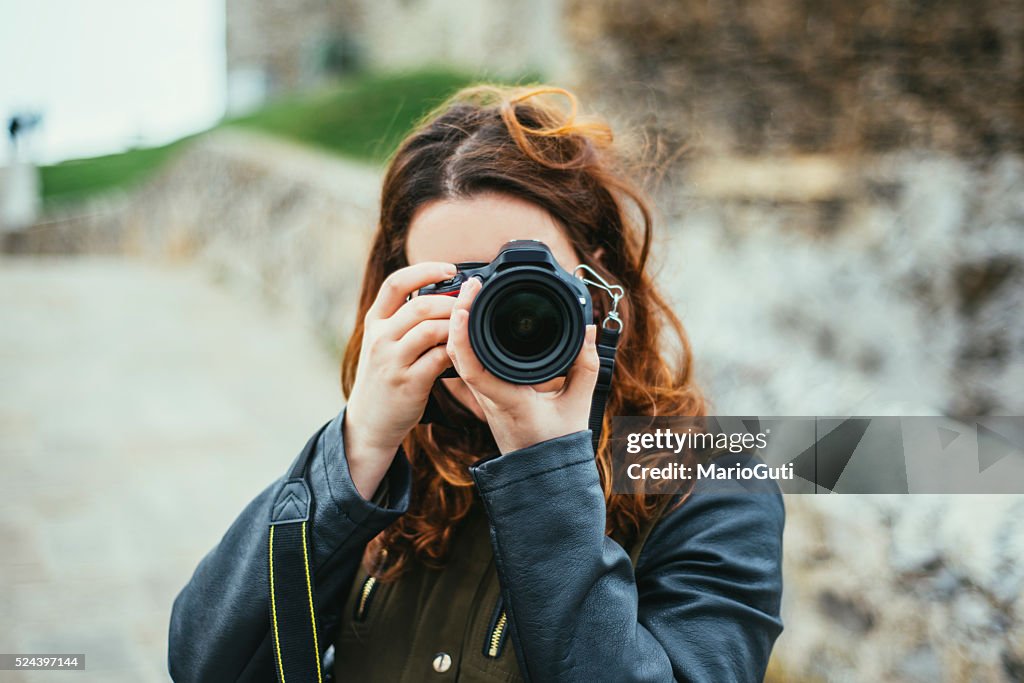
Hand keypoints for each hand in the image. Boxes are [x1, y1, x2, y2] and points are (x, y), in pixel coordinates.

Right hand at [345, 262, 457, 498]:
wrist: (369, 421)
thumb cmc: (385, 377)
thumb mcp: (384, 343)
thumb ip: (405, 320)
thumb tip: (445, 296)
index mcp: (374, 322)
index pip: (395, 283)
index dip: (424, 270)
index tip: (450, 268)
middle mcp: (379, 338)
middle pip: (419, 305)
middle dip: (452, 302)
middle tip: (471, 304)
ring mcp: (391, 361)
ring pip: (430, 330)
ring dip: (456, 326)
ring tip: (470, 328)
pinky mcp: (407, 383)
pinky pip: (438, 359)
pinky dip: (456, 352)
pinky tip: (464, 353)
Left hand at [446, 277, 599, 454]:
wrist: (541, 471)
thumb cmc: (558, 443)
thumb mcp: (579, 404)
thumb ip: (586, 366)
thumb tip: (590, 330)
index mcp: (506, 400)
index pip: (472, 366)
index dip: (463, 333)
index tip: (466, 302)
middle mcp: (487, 396)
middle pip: (457, 353)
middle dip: (458, 314)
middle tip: (472, 283)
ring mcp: (481, 394)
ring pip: (458, 355)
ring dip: (459, 323)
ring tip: (472, 293)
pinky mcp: (483, 392)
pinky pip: (466, 361)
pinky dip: (465, 336)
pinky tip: (472, 316)